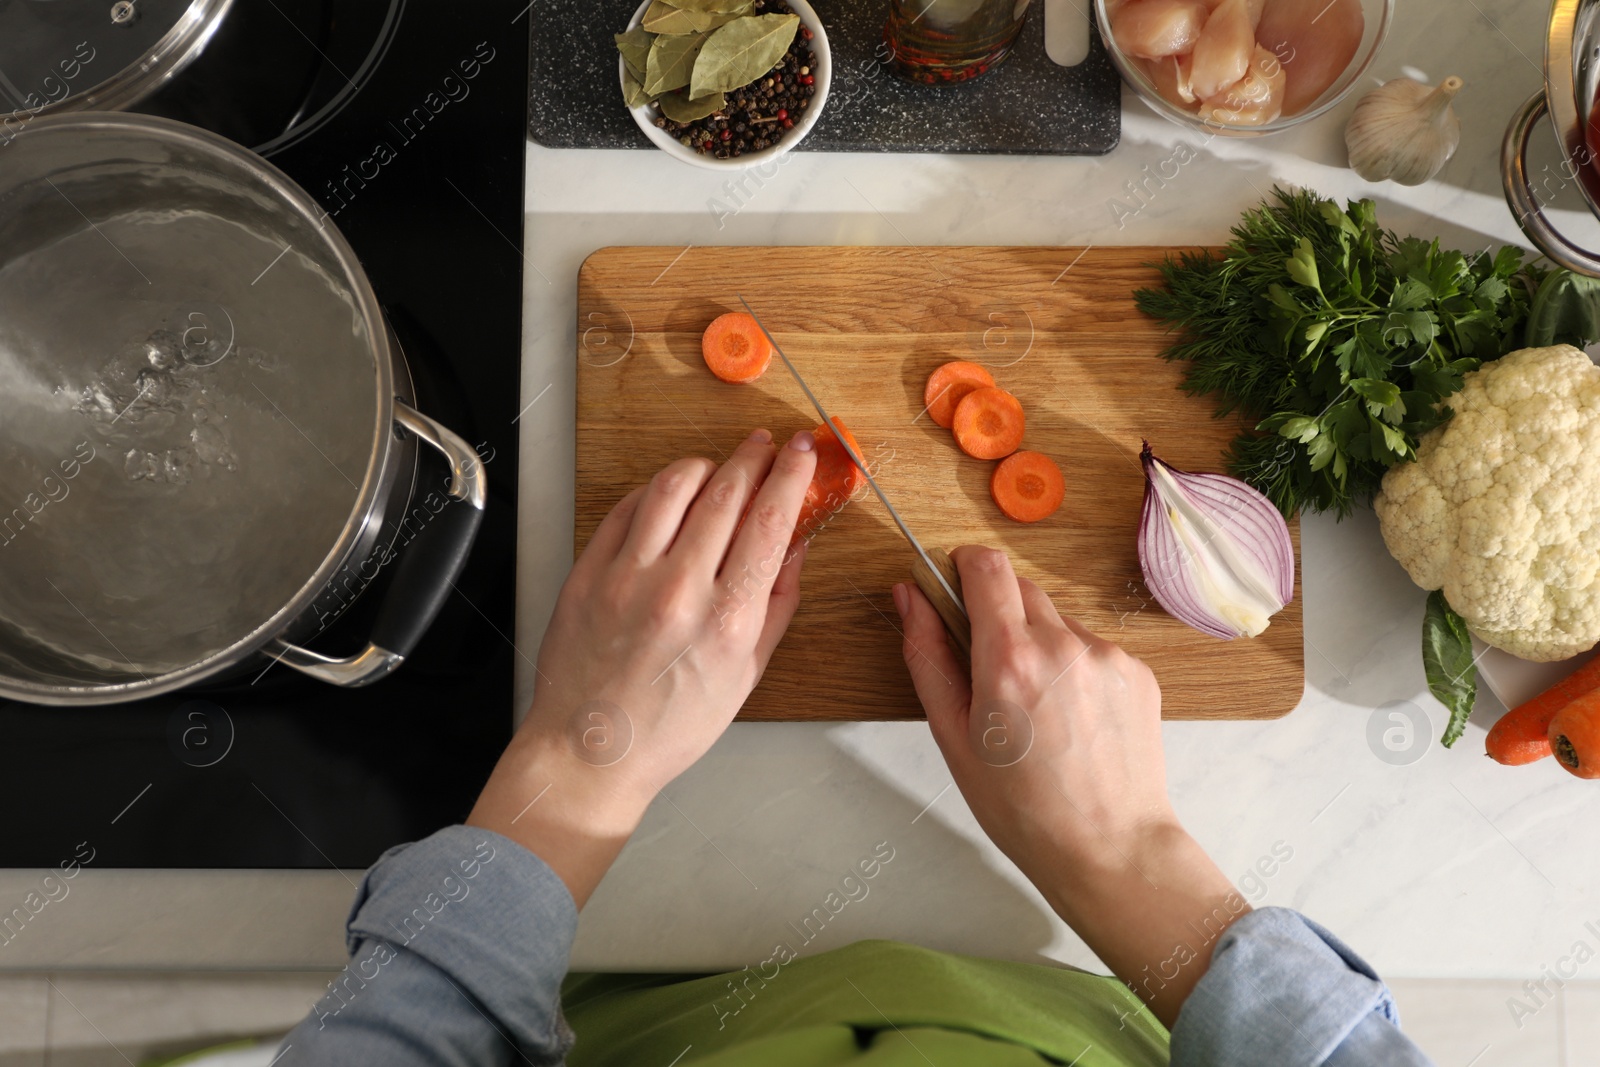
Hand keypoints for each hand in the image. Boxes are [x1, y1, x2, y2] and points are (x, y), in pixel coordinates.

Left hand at [469, 429, 817, 906]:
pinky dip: (654, 492)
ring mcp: (627, 577)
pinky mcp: (589, 572)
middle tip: (766, 446)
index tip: (802, 451)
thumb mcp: (746, 673)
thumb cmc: (671, 725)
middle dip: (753, 458)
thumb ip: (777, 602)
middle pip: (725, 492)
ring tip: (717, 468)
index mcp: (727, 619)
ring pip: (672, 486)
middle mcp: (678, 590)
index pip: (769, 521)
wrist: (593, 751)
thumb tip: (796, 544)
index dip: (791, 475)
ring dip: (704, 465)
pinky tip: (668, 498)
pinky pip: (627, 508)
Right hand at [894, 546, 1247, 1026]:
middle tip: (987, 671)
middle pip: (1019, 588)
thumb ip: (926, 654)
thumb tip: (909, 597)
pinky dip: (1073, 667)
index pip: (985, 565)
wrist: (1109, 848)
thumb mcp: (953, 735)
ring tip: (1035, 709)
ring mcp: (1107, 655)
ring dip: (1037, 643)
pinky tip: (1070, 718)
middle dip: (996, 614)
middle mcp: (1063, 644)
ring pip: (1056, 620)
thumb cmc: (1024, 808)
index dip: (962, 566)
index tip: (953, 585)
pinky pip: (1090, 647)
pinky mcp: (1136, 671)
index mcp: (1010, 658)